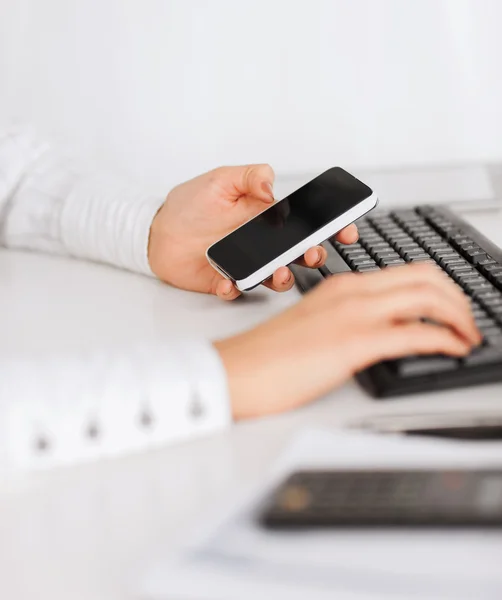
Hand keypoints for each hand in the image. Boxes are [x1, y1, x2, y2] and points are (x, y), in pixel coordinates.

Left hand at [148, 165, 357, 299]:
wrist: (157, 231)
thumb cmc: (189, 205)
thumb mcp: (219, 180)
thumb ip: (249, 176)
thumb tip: (272, 186)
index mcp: (264, 218)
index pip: (304, 223)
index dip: (328, 226)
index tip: (345, 228)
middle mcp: (260, 244)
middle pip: (297, 253)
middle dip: (312, 255)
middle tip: (312, 252)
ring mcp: (245, 264)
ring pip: (275, 277)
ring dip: (282, 277)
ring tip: (277, 271)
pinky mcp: (225, 281)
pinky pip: (237, 290)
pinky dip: (236, 289)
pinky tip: (228, 281)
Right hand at [214, 265, 481, 418]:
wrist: (238, 370)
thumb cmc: (268, 354)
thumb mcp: (316, 325)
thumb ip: (348, 320)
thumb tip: (380, 333)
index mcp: (343, 286)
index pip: (408, 272)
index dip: (442, 288)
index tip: (453, 308)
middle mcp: (352, 292)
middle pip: (427, 278)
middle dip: (458, 298)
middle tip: (467, 322)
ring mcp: (354, 314)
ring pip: (429, 298)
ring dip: (460, 316)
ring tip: (468, 336)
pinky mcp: (353, 342)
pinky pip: (417, 332)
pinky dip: (447, 339)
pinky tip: (456, 349)